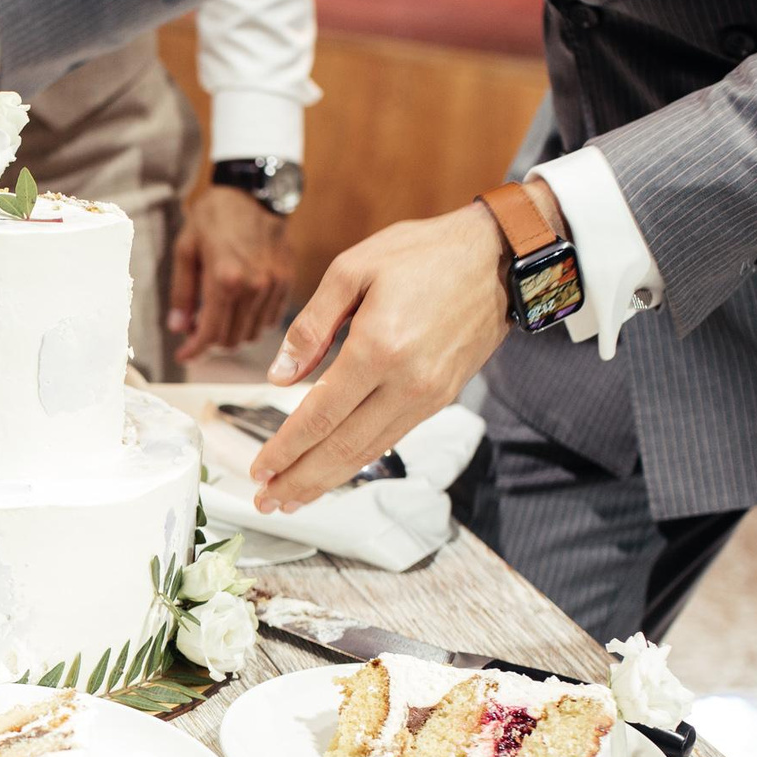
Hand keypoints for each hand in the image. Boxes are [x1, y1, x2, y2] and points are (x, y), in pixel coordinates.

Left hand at [170, 185, 296, 363]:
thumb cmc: (214, 216)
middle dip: (211, 341)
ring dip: (233, 333)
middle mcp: (254, 286)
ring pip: (253, 334)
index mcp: (225, 278)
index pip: (210, 334)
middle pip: (231, 339)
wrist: (253, 191)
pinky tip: (241, 307)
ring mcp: (274, 285)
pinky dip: (253, 321)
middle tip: (197, 328)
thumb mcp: (186, 249)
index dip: (194, 351)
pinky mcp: (287, 280)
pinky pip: (271, 319)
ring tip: (219, 315)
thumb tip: (179, 327)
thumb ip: (182, 293)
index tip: (184, 355)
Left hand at [248, 184, 546, 512]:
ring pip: (367, 452)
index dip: (285, 448)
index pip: (319, 414)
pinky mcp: (440, 399)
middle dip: (299, 480)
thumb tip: (278, 376)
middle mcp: (406, 382)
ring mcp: (427, 396)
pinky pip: (390, 439)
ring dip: (326, 481)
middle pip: (342, 448)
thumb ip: (310, 326)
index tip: (258, 469)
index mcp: (377, 348)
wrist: (497, 258)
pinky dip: (357, 461)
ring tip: (292, 498)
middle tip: (267, 502)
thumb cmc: (423, 254)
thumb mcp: (353, 269)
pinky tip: (333, 470)